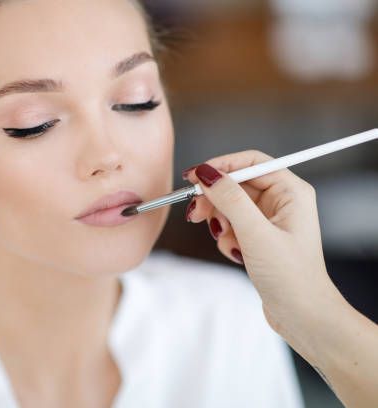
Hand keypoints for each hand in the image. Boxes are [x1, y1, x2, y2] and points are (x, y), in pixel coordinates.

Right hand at [182, 150, 343, 364]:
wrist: (302, 316)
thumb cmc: (291, 277)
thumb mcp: (255, 234)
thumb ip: (230, 200)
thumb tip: (206, 173)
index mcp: (291, 192)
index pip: (250, 162)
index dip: (221, 166)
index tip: (194, 176)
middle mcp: (282, 202)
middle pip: (236, 184)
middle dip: (215, 200)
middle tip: (195, 213)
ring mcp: (270, 220)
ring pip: (230, 206)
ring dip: (220, 223)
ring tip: (226, 241)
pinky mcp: (259, 237)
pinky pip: (231, 225)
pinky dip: (226, 238)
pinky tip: (235, 253)